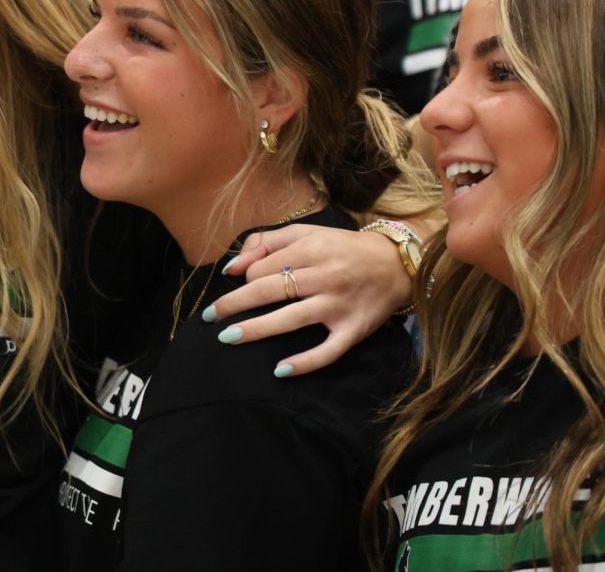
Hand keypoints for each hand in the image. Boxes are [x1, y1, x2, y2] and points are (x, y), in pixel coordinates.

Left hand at [203, 223, 412, 375]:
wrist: (396, 263)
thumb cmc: (342, 247)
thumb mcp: (307, 233)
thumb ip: (267, 244)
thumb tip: (232, 267)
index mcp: (309, 249)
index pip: (262, 268)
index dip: (245, 278)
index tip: (241, 287)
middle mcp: (323, 276)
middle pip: (269, 290)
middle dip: (233, 304)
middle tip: (209, 317)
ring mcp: (338, 305)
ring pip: (291, 319)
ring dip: (257, 330)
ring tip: (228, 338)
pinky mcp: (353, 330)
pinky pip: (327, 351)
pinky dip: (304, 362)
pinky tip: (280, 370)